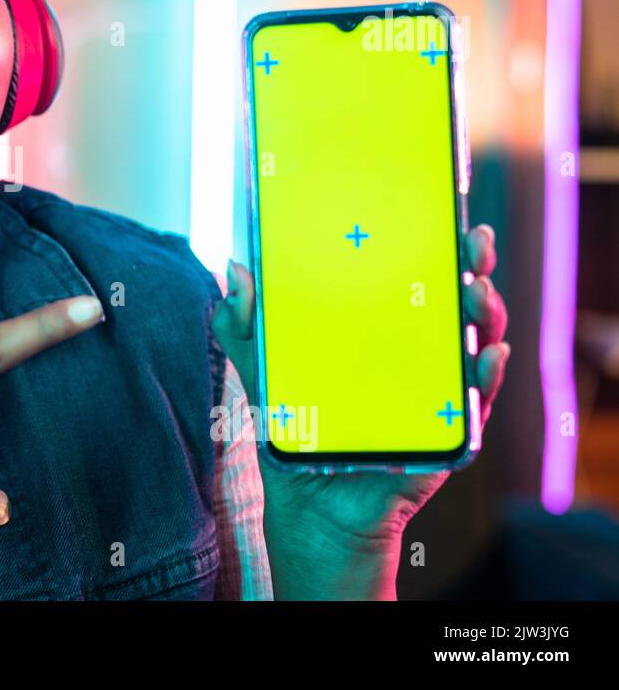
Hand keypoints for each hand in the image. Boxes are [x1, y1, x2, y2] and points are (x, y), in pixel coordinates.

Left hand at [210, 224, 508, 593]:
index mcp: (379, 332)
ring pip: (474, 346)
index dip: (432, 246)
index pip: (413, 279)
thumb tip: (233, 268)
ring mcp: (434, 393)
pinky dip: (484, 378)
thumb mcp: (261, 371)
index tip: (441, 215)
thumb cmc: (292, 430)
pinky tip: (485, 356)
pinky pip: (474, 405)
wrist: (307, 503)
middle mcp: (414, 356)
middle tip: (471, 244)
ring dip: (483, 315)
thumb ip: (244, 324)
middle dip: (472, 268)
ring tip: (475, 291)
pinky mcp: (444, 435)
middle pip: (454, 304)